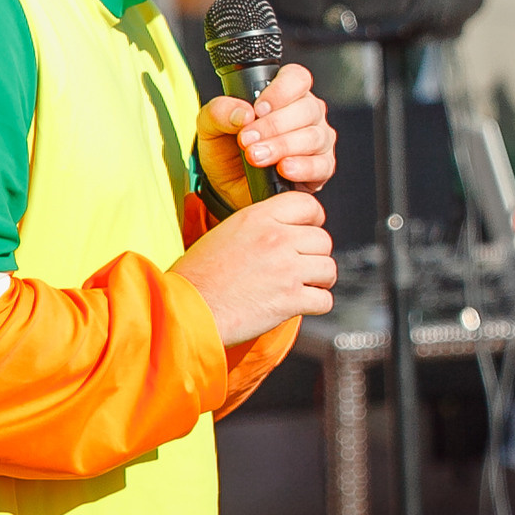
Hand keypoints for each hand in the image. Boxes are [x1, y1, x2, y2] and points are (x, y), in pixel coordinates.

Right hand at [173, 190, 335, 344]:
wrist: (185, 310)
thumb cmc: (198, 276)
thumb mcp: (225, 233)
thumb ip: (259, 225)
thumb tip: (285, 226)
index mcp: (259, 217)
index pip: (308, 204)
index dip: (313, 219)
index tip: (308, 231)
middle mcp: (277, 238)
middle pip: (323, 239)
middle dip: (315, 255)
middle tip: (300, 266)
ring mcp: (287, 269)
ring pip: (329, 268)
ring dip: (319, 280)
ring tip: (301, 286)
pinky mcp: (291, 299)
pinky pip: (324, 299)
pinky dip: (315, 305)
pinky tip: (298, 305)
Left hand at [197, 63, 335, 208]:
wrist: (229, 189)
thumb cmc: (227, 152)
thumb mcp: (210, 128)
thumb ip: (219, 112)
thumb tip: (243, 112)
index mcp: (284, 95)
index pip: (297, 78)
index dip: (281, 91)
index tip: (258, 109)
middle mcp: (306, 114)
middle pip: (306, 108)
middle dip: (273, 125)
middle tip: (247, 139)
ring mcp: (318, 140)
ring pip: (313, 136)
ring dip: (282, 147)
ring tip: (256, 157)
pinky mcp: (322, 167)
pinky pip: (321, 164)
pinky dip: (302, 166)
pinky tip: (284, 168)